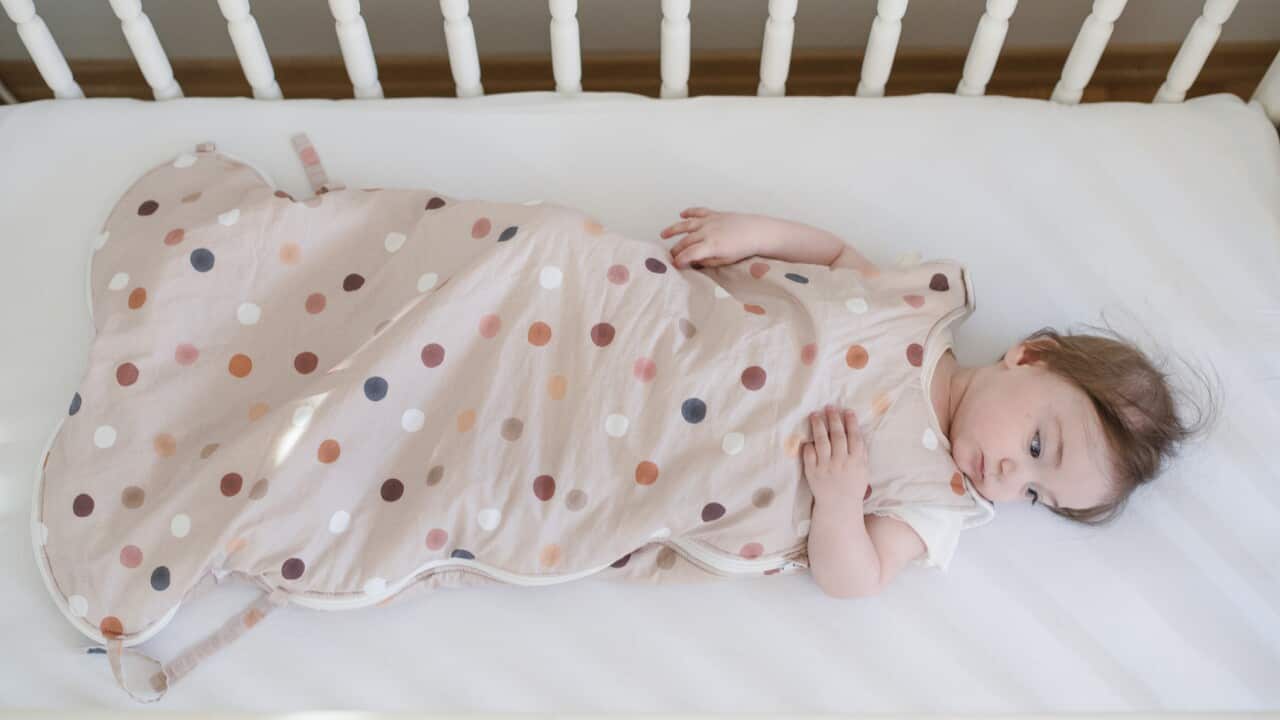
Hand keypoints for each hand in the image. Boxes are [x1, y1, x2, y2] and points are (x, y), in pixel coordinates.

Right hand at [660, 207, 776, 268]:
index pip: (689, 254)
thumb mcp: (725, 261)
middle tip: (669, 256)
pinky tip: (682, 214)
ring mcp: (709, 221)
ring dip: (673, 229)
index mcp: (711, 246)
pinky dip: (689, 212)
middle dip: (675, 249)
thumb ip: (707, 261)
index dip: (679, 260)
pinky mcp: (714, 214)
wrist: (757, 232)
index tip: (674, 265)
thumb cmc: (743, 249)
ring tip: (663, 234)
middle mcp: (707, 232)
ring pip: (686, 225)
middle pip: (685, 241)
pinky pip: (698, 212)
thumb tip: (693, 262)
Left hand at [802, 405, 869, 504]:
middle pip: (837, 436)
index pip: (854, 437)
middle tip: (829, 407)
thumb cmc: (852, 486)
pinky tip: (808, 438)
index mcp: (856, 461)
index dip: (851, 422)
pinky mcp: (812, 472)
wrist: (839, 506)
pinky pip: (809, 455)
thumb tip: (856, 432)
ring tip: (815, 414)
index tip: (847, 411)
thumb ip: (861, 452)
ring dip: (818, 426)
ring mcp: (826, 467)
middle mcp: (841, 462)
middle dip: (833, 419)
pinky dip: (809, 445)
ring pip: (822, 442)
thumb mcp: (863, 470)